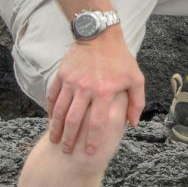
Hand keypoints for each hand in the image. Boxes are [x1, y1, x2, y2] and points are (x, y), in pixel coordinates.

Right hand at [46, 31, 144, 154]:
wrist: (100, 35)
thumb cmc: (120, 59)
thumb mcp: (136, 79)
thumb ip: (136, 102)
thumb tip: (132, 124)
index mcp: (105, 91)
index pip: (97, 122)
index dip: (93, 139)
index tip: (89, 152)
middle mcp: (86, 88)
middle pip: (75, 120)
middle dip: (70, 139)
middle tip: (67, 151)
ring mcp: (71, 82)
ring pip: (60, 110)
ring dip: (56, 127)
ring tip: (55, 140)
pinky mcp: (61, 75)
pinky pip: (53, 96)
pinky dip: (51, 109)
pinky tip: (51, 119)